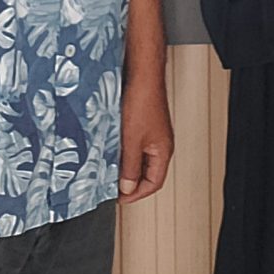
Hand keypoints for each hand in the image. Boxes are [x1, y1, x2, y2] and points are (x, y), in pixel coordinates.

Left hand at [117, 64, 173, 202]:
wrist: (142, 75)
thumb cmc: (142, 102)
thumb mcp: (132, 141)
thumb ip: (130, 167)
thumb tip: (128, 187)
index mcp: (163, 151)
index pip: (153, 183)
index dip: (136, 194)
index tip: (120, 198)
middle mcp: (160, 144)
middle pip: (148, 173)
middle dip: (131, 183)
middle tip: (114, 187)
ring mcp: (153, 134)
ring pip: (140, 160)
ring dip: (127, 167)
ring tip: (111, 171)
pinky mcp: (144, 124)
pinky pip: (136, 146)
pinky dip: (125, 153)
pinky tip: (112, 150)